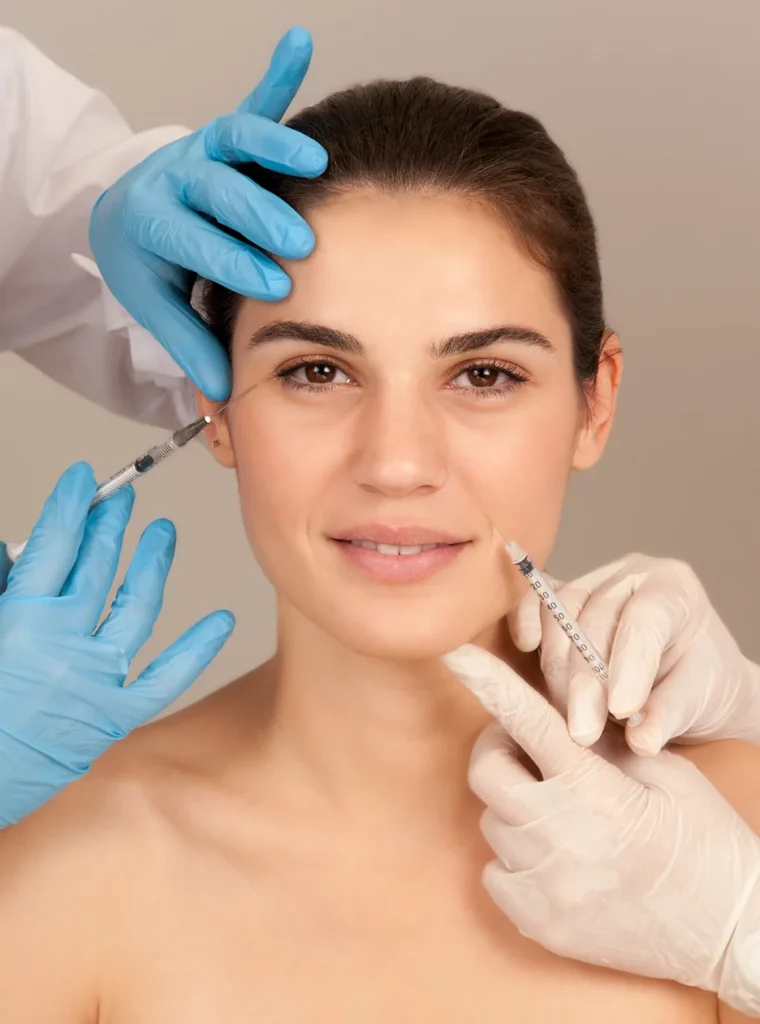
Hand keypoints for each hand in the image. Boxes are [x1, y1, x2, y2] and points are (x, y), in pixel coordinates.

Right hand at [0, 463, 234, 825]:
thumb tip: (11, 552)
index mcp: (21, 618)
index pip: (55, 543)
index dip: (73, 506)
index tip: (85, 481)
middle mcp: (66, 641)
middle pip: (97, 566)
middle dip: (112, 525)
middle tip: (123, 499)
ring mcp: (96, 678)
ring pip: (137, 605)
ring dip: (152, 564)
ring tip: (164, 533)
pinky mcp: (115, 714)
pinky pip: (167, 676)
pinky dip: (197, 649)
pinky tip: (222, 621)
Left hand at [89, 26, 327, 400]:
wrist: (126, 215)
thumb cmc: (147, 262)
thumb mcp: (157, 304)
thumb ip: (190, 342)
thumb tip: (224, 388)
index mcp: (152, 223)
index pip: (192, 241)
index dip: (230, 261)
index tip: (272, 284)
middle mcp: (175, 179)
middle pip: (217, 189)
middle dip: (257, 216)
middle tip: (297, 242)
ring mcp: (201, 150)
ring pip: (234, 139)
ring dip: (275, 147)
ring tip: (313, 164)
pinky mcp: (224, 134)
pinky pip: (252, 102)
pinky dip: (277, 74)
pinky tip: (299, 44)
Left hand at [443, 643, 759, 1000]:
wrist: (731, 935)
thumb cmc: (707, 845)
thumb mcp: (667, 776)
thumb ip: (604, 742)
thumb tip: (558, 714)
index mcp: (595, 790)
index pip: (528, 721)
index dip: (487, 682)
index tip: (454, 654)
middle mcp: (559, 836)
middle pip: (487, 772)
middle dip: (501, 750)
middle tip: (530, 750)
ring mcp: (545, 886)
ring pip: (491, 823)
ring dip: (514, 806)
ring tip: (559, 812)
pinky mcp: (539, 923)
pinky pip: (495, 874)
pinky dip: (514, 858)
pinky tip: (555, 857)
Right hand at [507, 553, 759, 752]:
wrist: (685, 680)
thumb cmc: (699, 683)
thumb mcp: (699, 701)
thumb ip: (669, 715)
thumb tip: (640, 740)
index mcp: (675, 588)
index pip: (645, 619)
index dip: (629, 664)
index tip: (620, 709)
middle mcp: (631, 576)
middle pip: (596, 620)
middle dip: (586, 682)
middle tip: (584, 732)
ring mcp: (593, 581)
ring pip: (561, 614)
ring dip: (559, 671)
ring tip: (573, 716)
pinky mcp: (561, 597)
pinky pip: (536, 599)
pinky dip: (526, 621)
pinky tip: (526, 647)